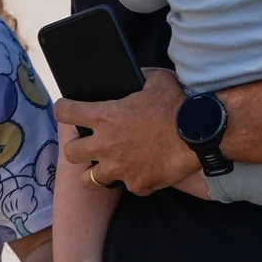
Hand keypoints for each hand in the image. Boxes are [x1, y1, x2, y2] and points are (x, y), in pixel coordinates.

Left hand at [55, 69, 198, 194]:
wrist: (199, 134)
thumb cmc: (176, 105)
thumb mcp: (156, 80)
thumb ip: (139, 78)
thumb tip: (136, 75)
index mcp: (104, 117)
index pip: (65, 113)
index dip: (63, 110)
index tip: (66, 110)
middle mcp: (105, 146)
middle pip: (70, 153)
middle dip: (77, 149)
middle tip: (89, 145)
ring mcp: (119, 169)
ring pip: (89, 181)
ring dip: (96, 173)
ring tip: (108, 167)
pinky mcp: (137, 184)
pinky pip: (129, 185)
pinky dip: (135, 179)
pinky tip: (146, 171)